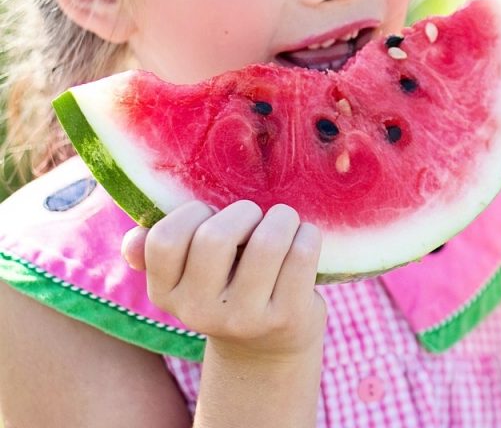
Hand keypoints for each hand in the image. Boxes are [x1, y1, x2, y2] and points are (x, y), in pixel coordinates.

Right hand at [121, 200, 325, 361]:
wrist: (268, 346)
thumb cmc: (227, 289)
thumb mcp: (188, 277)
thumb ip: (158, 253)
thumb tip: (132, 242)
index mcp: (166, 294)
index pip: (165, 240)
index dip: (192, 213)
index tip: (212, 215)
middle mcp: (200, 312)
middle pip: (215, 238)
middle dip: (243, 212)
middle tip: (255, 217)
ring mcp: (245, 318)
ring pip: (267, 242)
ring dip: (282, 218)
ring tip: (284, 222)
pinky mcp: (287, 317)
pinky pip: (301, 255)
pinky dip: (307, 235)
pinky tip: (304, 238)